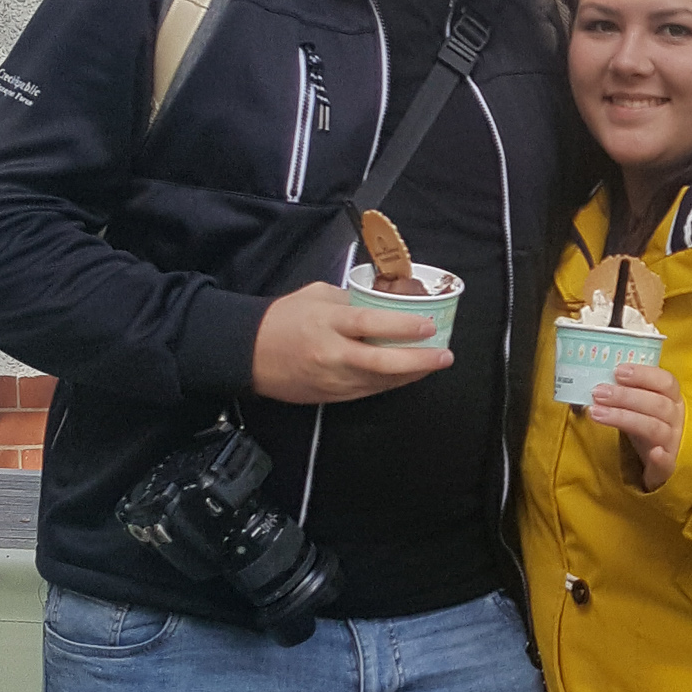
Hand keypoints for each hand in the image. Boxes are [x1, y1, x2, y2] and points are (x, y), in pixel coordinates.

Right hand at [251, 280, 451, 402]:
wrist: (247, 353)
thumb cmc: (282, 319)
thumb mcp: (316, 296)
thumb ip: (350, 301)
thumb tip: (383, 305)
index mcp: (326, 322)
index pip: (369, 324)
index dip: (402, 326)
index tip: (428, 326)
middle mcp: (331, 353)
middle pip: (381, 362)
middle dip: (418, 361)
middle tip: (444, 355)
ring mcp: (332, 379)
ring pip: (380, 381)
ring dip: (411, 374)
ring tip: (434, 363)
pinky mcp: (331, 396)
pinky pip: (369, 391)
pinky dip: (392, 383)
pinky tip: (408, 375)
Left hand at [589, 363, 683, 488]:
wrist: (659, 460)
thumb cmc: (645, 425)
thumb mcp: (640, 405)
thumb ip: (627, 392)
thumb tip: (598, 380)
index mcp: (672, 399)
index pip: (665, 381)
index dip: (643, 375)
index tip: (617, 371)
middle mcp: (676, 419)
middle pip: (656, 404)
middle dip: (625, 396)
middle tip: (598, 392)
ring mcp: (672, 442)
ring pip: (654, 428)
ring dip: (625, 418)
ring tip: (596, 412)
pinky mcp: (667, 467)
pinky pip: (668, 463)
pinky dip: (662, 458)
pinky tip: (654, 453)